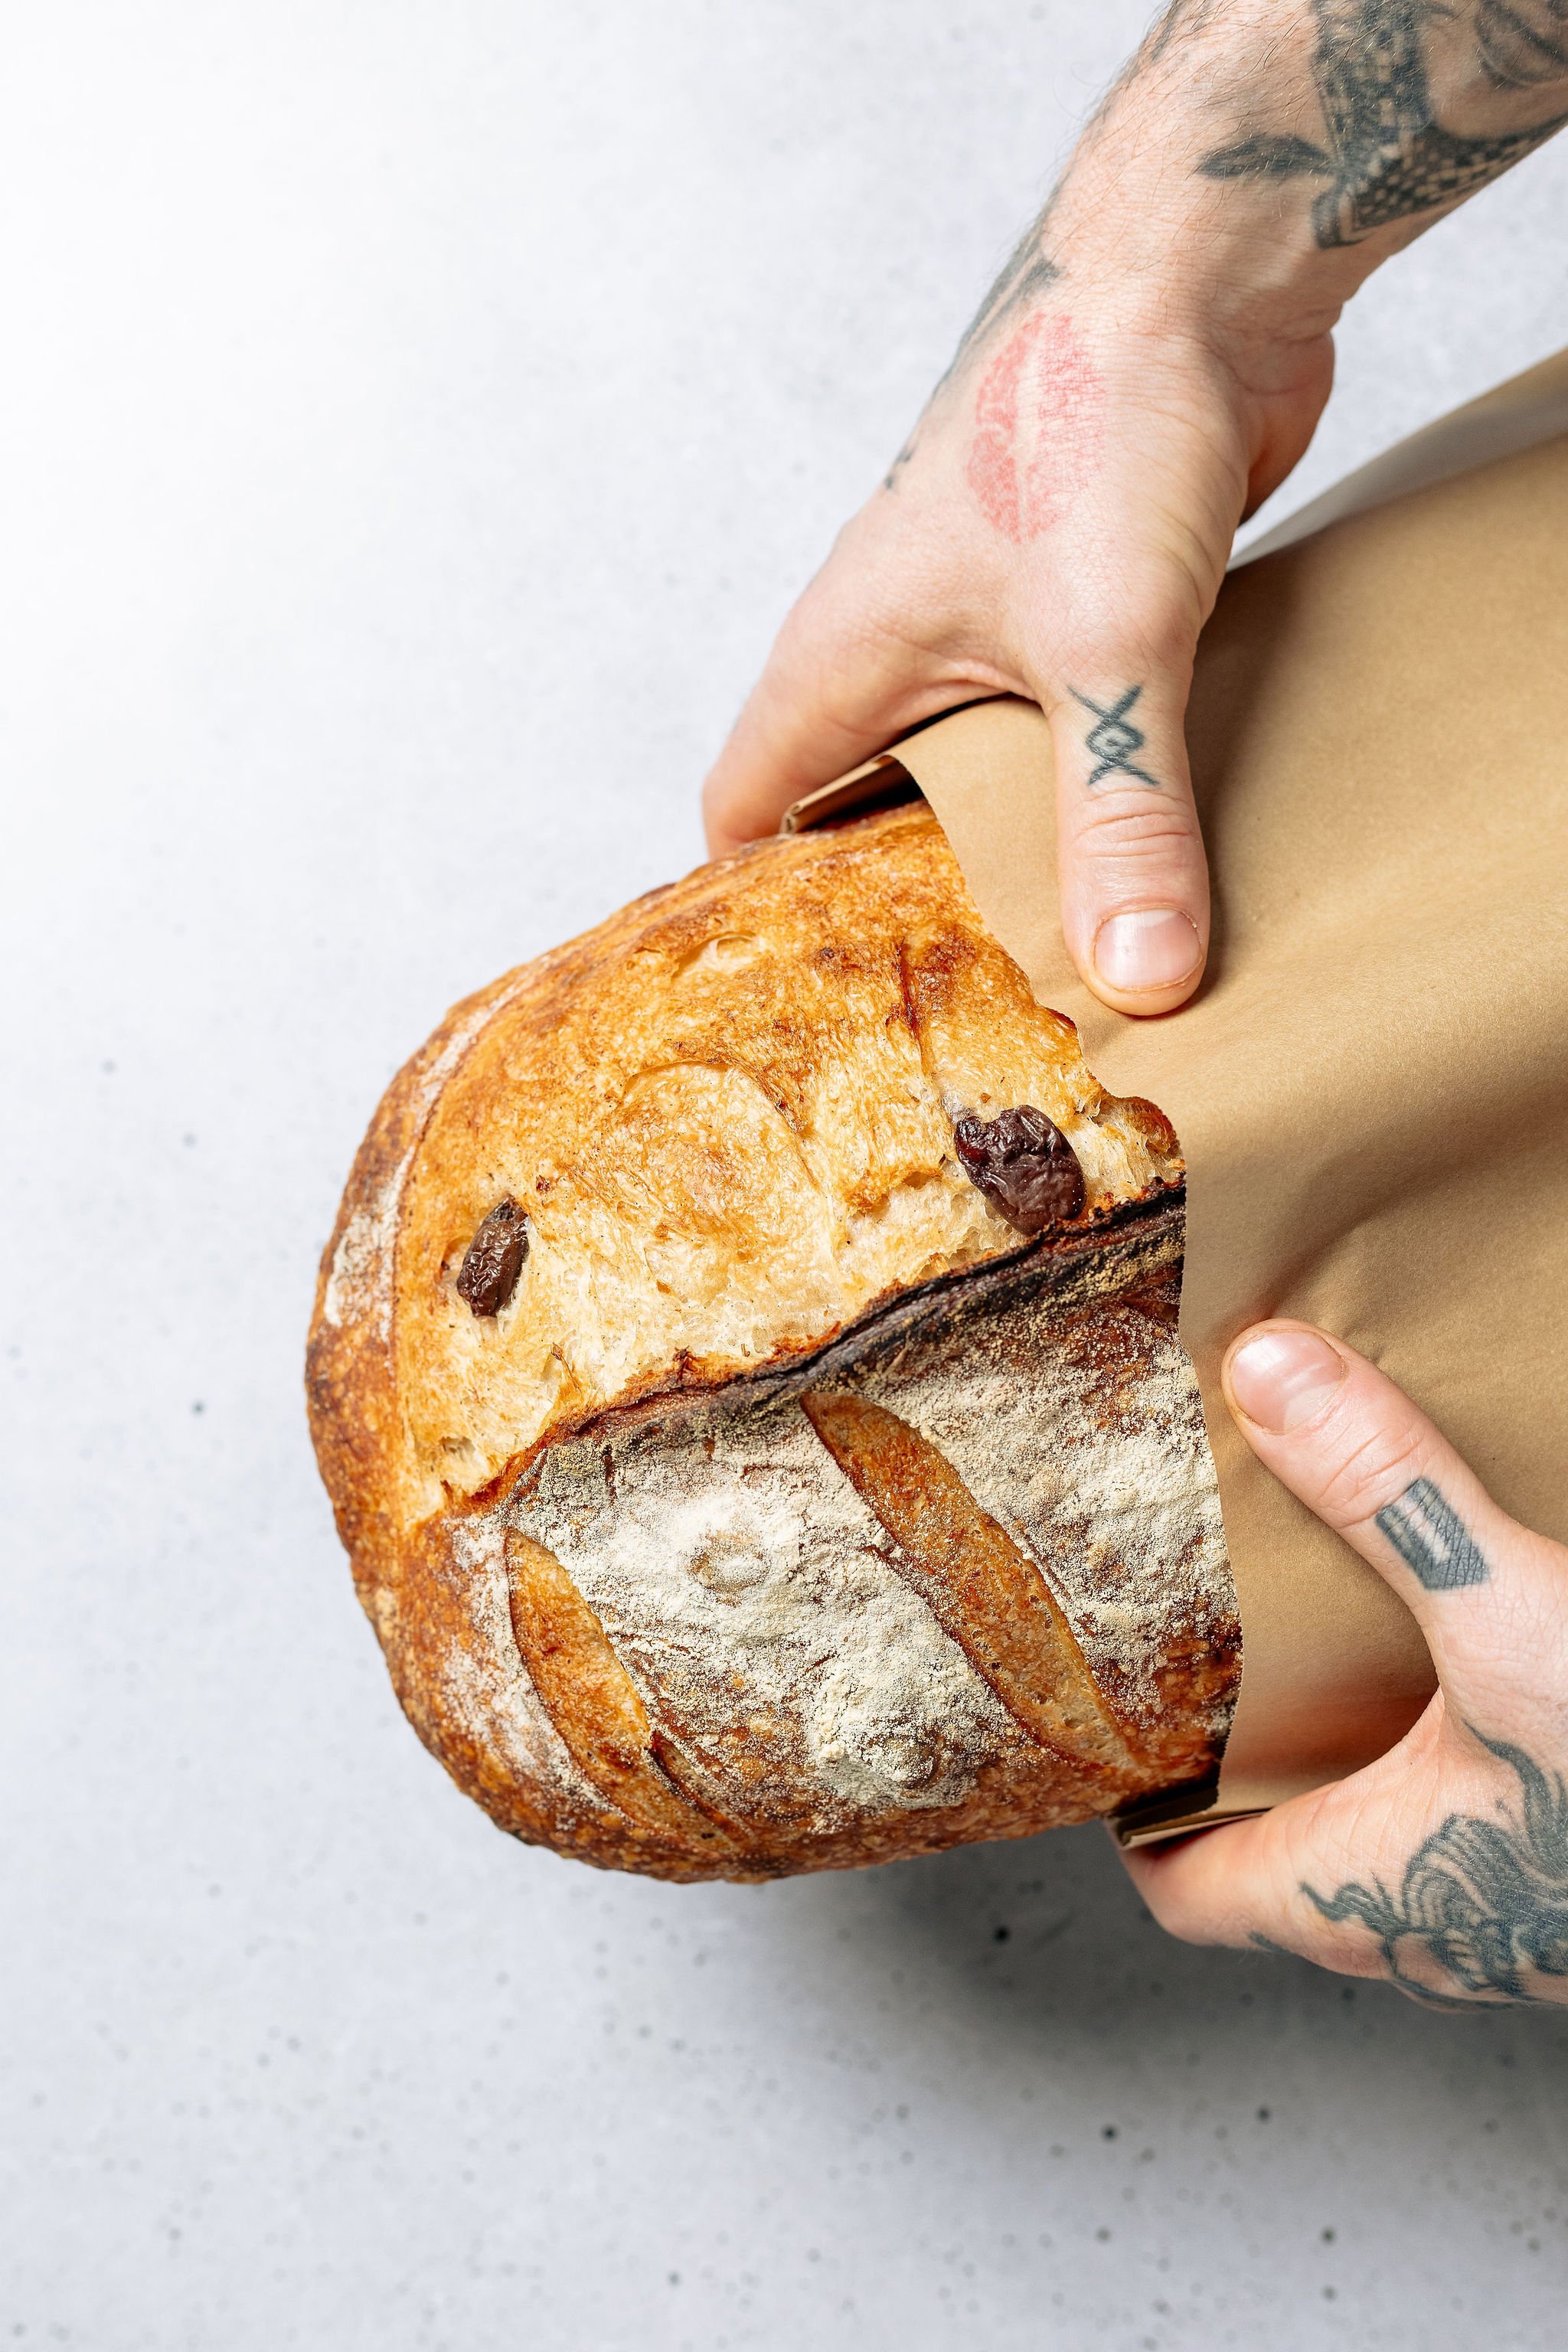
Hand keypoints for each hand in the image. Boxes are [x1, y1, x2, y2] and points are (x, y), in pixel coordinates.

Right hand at [703, 4, 1567, 1014]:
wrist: (1207, 268)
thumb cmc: (1098, 415)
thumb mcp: (1109, 642)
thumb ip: (1121, 816)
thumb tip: (1137, 981)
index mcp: (841, 658)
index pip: (745, 815)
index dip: (756, 917)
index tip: (805, 1015)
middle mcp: (895, 653)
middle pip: (857, 818)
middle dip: (900, 917)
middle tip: (955, 1031)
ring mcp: (984, 635)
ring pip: (970, 784)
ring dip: (1013, 865)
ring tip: (1060, 976)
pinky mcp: (1077, 620)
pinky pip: (1061, 744)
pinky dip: (1091, 808)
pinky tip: (1148, 870)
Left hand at [1123, 1323, 1567, 2007]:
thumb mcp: (1516, 1623)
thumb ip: (1391, 1497)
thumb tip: (1269, 1372)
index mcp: (1355, 1890)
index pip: (1188, 1894)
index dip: (1135, 1822)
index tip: (1110, 1732)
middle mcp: (1425, 1928)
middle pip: (1278, 1858)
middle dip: (1239, 1750)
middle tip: (1214, 1641)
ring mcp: (1510, 1920)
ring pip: (1388, 1839)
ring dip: (1353, 1744)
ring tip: (1338, 1627)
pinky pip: (1481, 1823)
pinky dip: (1452, 1743)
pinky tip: (1487, 1658)